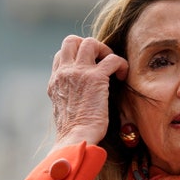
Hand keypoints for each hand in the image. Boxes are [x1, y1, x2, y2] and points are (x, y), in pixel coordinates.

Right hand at [47, 35, 127, 151]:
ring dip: (105, 50)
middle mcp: (64, 73)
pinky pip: (112, 59)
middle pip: (71, 40)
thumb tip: (77, 95)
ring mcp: (79, 73)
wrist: (76, 138)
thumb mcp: (62, 109)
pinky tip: (123, 76)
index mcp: (56, 81)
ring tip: (113, 66)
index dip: (77, 55)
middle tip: (102, 60)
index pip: (62, 55)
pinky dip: (121, 64)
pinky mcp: (96, 78)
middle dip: (89, 45)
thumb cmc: (74, 132)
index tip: (91, 66)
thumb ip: (67, 96)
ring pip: (90, 42)